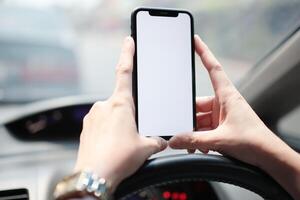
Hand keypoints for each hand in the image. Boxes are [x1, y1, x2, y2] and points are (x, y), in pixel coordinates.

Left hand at [74, 37, 166, 191]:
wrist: (93, 177)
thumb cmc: (117, 160)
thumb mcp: (145, 148)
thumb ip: (156, 140)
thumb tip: (162, 141)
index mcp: (120, 104)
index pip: (125, 72)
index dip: (128, 54)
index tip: (128, 42)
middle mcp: (103, 106)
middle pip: (121, 102)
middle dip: (130, 115)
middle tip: (133, 134)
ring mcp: (92, 117)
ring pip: (111, 116)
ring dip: (119, 126)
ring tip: (123, 144)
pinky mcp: (86, 129)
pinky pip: (101, 125)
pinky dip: (108, 133)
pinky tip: (113, 147)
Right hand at [169, 35, 299, 198]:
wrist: (268, 156)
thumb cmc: (254, 141)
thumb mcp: (220, 140)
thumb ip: (194, 141)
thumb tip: (175, 140)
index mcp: (227, 96)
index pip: (213, 69)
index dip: (204, 53)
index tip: (195, 40)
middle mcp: (224, 102)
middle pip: (198, 103)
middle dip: (189, 118)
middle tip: (181, 129)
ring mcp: (223, 114)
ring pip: (201, 118)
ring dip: (194, 132)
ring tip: (192, 145)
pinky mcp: (223, 125)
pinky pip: (205, 127)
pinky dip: (200, 137)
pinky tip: (199, 147)